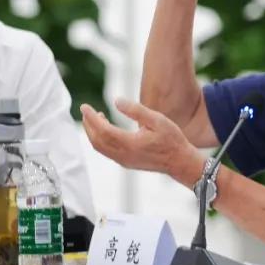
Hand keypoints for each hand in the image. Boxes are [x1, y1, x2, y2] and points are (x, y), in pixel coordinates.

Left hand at [81, 99, 204, 186]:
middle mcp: (124, 155)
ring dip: (93, 133)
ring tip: (96, 118)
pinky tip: (106, 129)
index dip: (91, 118)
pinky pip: (106, 151)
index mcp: (130, 144)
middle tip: (86, 110)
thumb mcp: (157, 120)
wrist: (180, 162)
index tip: (84, 106)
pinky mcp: (126, 163)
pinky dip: (100, 140)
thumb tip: (116, 101)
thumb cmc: (171, 139)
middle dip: (88, 125)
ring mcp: (124, 161)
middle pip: (97, 140)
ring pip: (100, 148)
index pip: (102, 130)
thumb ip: (136, 110)